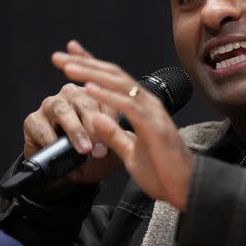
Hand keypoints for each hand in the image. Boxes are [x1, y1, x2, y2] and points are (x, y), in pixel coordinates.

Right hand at [22, 40, 122, 184]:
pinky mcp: (33, 119)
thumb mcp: (111, 151)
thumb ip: (117, 141)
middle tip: (100, 148)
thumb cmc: (91, 157)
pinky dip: (49, 138)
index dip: (112, 118)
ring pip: (62, 110)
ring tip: (83, 149)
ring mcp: (51, 105)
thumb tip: (124, 136)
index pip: (106, 99)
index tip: (118, 136)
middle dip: (94, 126)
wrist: (64, 174)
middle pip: (84, 102)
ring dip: (74, 130)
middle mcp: (72, 95)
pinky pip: (41, 126)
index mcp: (95, 97)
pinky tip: (57, 148)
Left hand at [53, 53, 194, 210]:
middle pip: (113, 75)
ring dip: (91, 74)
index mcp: (142, 108)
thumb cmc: (163, 172)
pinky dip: (107, 96)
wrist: (187, 188)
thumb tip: (96, 119)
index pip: (113, 80)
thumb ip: (114, 136)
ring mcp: (152, 112)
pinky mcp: (154, 126)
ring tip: (66, 67)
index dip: (91, 66)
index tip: (69, 56)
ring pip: (119, 84)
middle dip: (85, 63)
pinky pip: (127, 106)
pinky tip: (88, 88)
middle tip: (58, 56)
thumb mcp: (130, 152)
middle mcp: (148, 103)